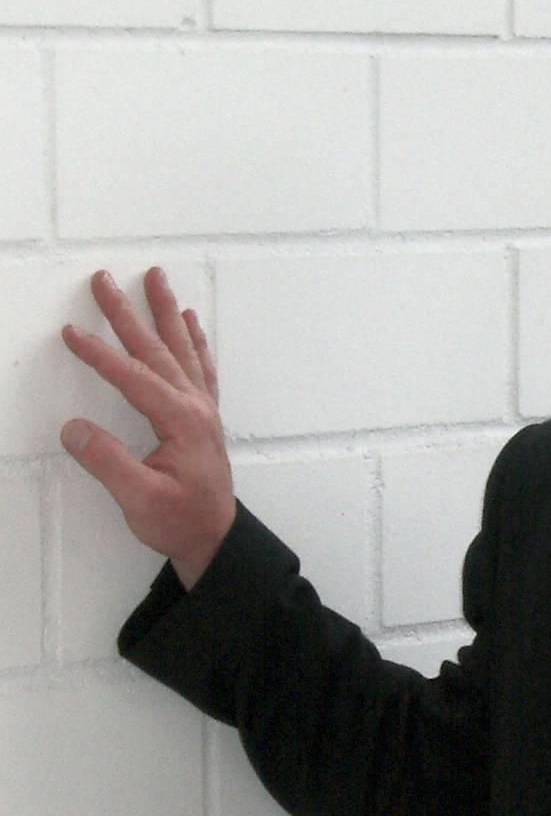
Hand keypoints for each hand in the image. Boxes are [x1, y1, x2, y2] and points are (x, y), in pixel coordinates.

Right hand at [60, 267, 234, 590]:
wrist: (215, 537)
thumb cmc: (179, 521)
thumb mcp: (138, 498)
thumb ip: (106, 462)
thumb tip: (73, 429)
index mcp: (180, 421)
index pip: (133, 378)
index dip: (100, 354)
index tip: (71, 332)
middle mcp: (196, 407)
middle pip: (157, 350)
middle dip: (128, 313)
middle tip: (105, 280)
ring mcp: (203, 409)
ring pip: (181, 349)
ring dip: (165, 312)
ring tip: (156, 278)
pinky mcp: (203, 416)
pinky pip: (199, 365)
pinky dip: (193, 338)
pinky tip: (189, 320)